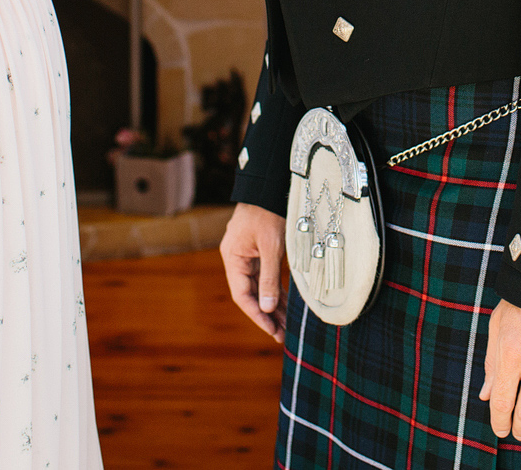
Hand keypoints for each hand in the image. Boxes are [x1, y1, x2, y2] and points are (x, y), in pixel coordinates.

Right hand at [220, 202, 287, 341]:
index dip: (257, 315)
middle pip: (251, 294)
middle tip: (283, 335)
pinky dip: (276, 291)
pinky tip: (286, 306)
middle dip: (267, 315)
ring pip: (260, 288)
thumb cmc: (268, 212)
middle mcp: (237, 260)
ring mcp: (248, 256)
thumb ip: (269, 278)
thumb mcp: (271, 246)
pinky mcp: (260, 253)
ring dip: (273, 306)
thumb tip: (268, 309)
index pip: (242, 295)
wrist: (270, 186)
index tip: (272, 330)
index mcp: (233, 258)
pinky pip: (266, 277)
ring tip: (287, 326)